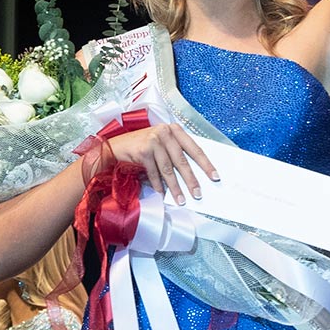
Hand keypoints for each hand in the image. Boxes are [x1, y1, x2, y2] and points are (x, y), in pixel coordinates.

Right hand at [103, 122, 218, 204]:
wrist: (115, 146)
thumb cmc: (141, 145)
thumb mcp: (161, 143)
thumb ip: (175, 152)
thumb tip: (193, 173)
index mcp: (174, 129)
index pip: (194, 148)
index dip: (205, 164)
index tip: (214, 176)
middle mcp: (164, 132)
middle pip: (182, 161)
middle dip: (191, 180)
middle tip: (198, 193)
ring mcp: (153, 141)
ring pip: (168, 169)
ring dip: (175, 187)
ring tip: (181, 199)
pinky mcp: (143, 151)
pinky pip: (154, 173)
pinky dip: (158, 186)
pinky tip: (163, 194)